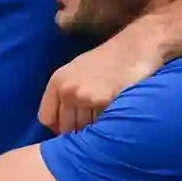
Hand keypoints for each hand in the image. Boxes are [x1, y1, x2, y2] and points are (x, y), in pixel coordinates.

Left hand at [38, 23, 165, 133]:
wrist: (134, 48)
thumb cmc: (107, 60)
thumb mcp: (76, 71)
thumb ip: (64, 94)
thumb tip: (60, 125)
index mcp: (57, 82)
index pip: (46, 118)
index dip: (57, 128)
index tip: (68, 131)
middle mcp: (67, 90)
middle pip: (65, 127)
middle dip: (77, 132)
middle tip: (91, 130)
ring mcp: (85, 96)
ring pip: (84, 129)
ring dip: (94, 131)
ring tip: (104, 123)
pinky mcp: (104, 102)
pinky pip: (101, 125)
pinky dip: (107, 126)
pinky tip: (114, 118)